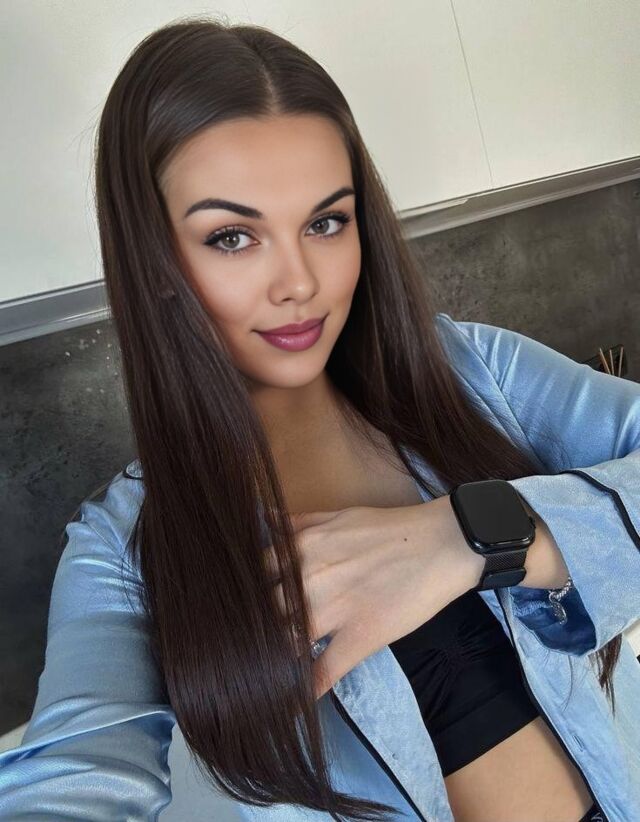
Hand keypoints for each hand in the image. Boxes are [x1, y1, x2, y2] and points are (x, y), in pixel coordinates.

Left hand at [264, 496, 481, 700]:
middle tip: (247, 641)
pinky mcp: (360, 636)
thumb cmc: (390, 528)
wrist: (440, 543)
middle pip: (264, 611)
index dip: (247, 592)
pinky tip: (295, 700)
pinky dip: (308, 687)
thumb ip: (299, 523)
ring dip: (274, 657)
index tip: (241, 605)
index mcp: (301, 547)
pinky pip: (325, 669)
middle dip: (255, 627)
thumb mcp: (337, 515)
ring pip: (285, 642)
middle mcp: (307, 578)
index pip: (255, 574)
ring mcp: (333, 610)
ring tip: (262, 670)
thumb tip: (266, 520)